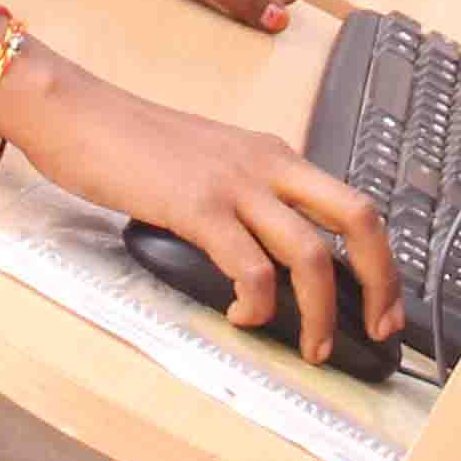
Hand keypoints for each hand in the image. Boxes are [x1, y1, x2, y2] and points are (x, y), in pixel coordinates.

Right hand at [0, 51, 400, 365]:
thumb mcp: (209, 162)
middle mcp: (267, 163)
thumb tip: (268, 259)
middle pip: (357, 218)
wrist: (77, 112)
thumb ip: (244, 197)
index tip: (384, 304)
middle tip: (380, 329)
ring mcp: (234, 183)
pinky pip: (250, 267)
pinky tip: (242, 317)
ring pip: (311, 255)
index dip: (381, 258)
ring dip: (322, 313)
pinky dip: (257, 304)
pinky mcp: (197, 206)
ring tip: (313, 348)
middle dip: (381, 281)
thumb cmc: (130, 143)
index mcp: (273, 154)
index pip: (352, 203)